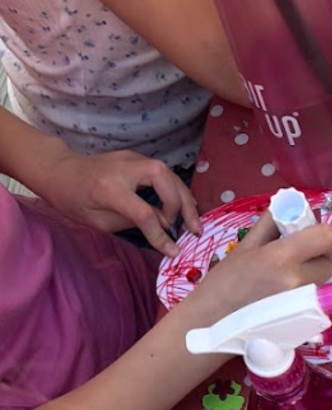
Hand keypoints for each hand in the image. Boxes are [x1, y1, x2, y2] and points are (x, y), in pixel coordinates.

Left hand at [37, 149, 201, 256]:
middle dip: (182, 209)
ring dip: (186, 200)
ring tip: (194, 222)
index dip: (160, 234)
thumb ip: (133, 222)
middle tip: (193, 231)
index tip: (173, 251)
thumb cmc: (74, 200)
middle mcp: (126, 168)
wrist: (60, 171)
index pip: (144, 213)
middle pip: (167, 184)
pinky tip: (184, 207)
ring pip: (172, 176)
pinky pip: (166, 174)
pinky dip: (177, 191)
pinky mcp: (139, 158)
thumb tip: (164, 225)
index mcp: (110, 188)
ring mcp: (134, 159)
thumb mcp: (99, 221)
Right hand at [181, 213, 331, 322]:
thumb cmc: (223, 284)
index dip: (318, 231)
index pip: (325, 236)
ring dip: (313, 272)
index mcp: (280, 258)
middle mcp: (297, 281)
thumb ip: (271, 223)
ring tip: (288, 275)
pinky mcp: (304, 320)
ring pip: (324, 280)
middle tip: (298, 254)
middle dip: (318, 254)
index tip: (305, 233)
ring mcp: (302, 303)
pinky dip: (309, 291)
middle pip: (329, 260)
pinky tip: (287, 292)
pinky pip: (318, 299)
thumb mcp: (245, 246)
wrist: (210, 325)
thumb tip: (291, 203)